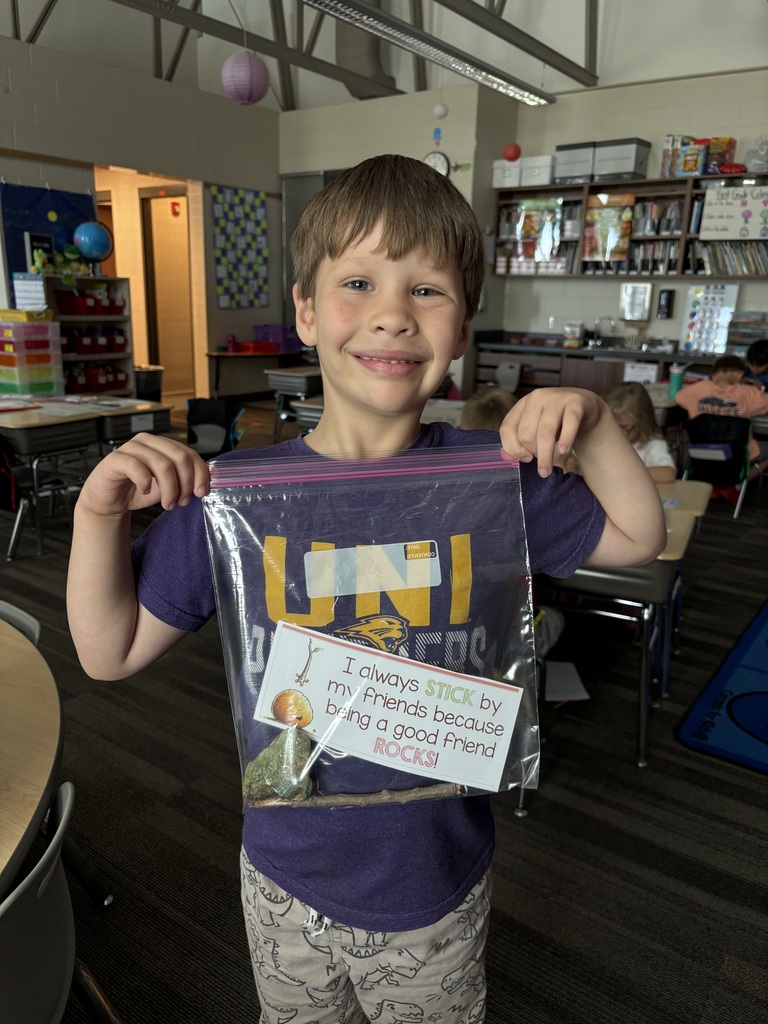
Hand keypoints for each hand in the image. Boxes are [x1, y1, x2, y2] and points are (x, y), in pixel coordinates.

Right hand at [77, 433, 210, 516]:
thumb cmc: (139, 490)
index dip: (200, 474)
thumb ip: (185, 480)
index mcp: (163, 444)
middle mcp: (149, 441)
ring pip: (162, 465)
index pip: (190, 453)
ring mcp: (131, 447)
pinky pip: (137, 468)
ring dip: (170, 490)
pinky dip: (146, 483)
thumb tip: (207, 481)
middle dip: (186, 484)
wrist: (109, 500)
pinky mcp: (116, 459)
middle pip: (180, 458)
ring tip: (168, 504)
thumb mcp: (168, 486)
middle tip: (181, 502)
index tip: (201, 493)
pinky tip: (145, 492)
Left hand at [499, 388, 606, 476]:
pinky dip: (565, 440)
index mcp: (522, 404)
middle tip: (542, 460)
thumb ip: (519, 442)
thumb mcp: (536, 429)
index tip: (525, 459)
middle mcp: (537, 397)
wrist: (586, 407)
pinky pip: (569, 424)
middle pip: (526, 433)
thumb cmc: (557, 422)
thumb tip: (504, 456)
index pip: (507, 428)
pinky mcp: (575, 402)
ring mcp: (556, 398)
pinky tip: (563, 451)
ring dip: (546, 456)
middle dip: (533, 453)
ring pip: (545, 432)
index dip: (513, 449)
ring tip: (546, 471)